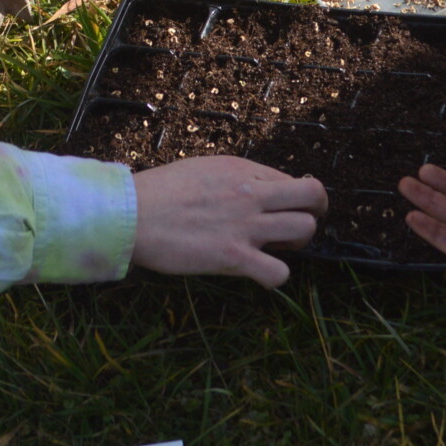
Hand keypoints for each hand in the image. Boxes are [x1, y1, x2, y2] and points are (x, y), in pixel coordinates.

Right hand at [132, 156, 327, 287]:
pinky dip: (275, 277)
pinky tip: (260, 274)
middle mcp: (250, 194)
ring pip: (304, 231)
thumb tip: (254, 190)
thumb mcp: (204, 169)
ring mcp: (244, 225)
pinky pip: (278, 272)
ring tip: (276, 251)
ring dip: (297, 245)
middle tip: (298, 228)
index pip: (293, 181)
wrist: (130, 214)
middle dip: (315, 213)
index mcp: (243, 170)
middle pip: (313, 197)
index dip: (294, 199)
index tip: (282, 211)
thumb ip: (235, 178)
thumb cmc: (159, 192)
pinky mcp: (233, 256)